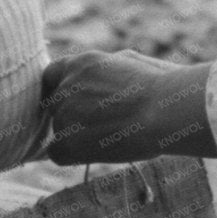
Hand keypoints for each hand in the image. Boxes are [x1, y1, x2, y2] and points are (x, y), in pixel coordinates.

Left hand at [38, 50, 215, 164]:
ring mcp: (64, 113)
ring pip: (59, 130)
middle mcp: (67, 86)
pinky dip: (73, 155)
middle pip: (55, 106)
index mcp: (81, 63)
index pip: (52, 75)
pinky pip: (57, 153)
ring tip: (112, 136)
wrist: (164, 110)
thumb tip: (103, 77)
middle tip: (102, 125)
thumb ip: (106, 70)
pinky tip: (98, 152)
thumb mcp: (131, 62)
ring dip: (78, 136)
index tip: (73, 103)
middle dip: (72, 115)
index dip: (60, 90)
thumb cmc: (162, 87)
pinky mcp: (67, 140)